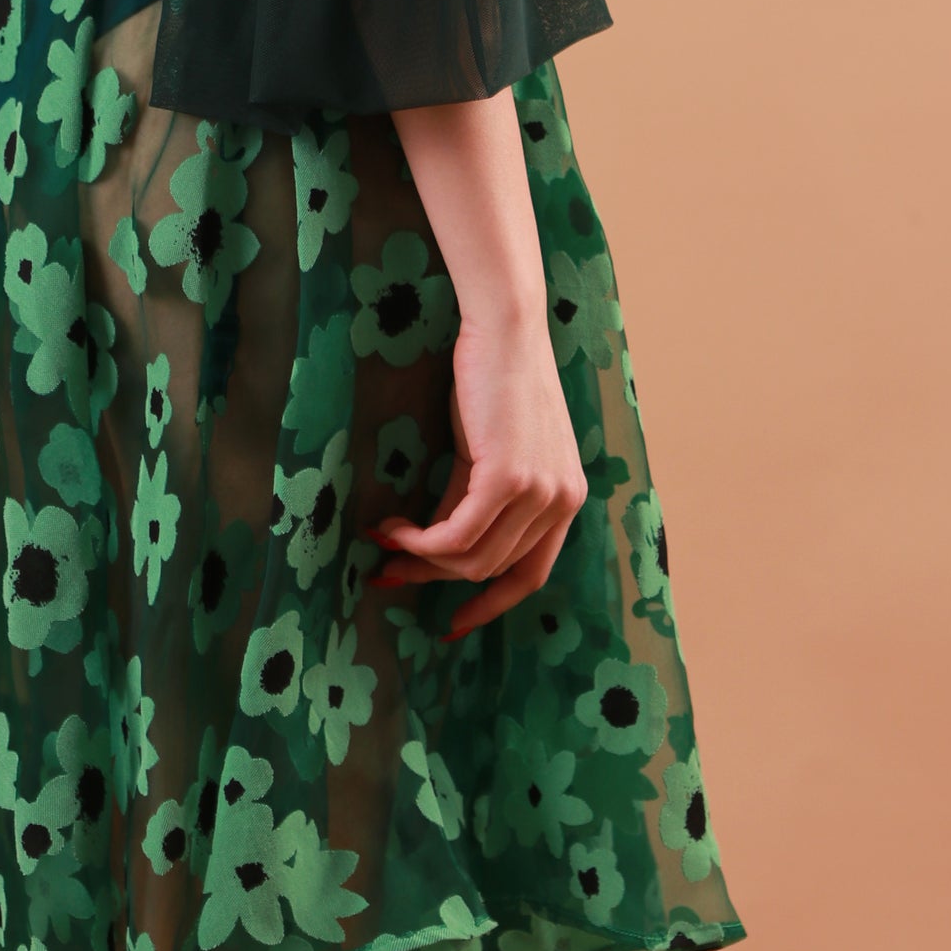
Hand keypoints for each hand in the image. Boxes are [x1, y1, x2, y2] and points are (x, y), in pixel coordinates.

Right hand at [367, 319, 585, 640]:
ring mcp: (538, 493)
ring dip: (420, 558)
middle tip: (387, 570)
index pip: (531, 576)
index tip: (451, 622)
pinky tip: (392, 527)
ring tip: (384, 542)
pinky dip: (419, 540)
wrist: (504, 327)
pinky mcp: (508, 479)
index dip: (488, 606)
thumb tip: (435, 545)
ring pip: (470, 558)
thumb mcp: (491, 450)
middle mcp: (561, 503)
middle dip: (434, 577)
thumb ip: (476, 499)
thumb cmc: (493, 378)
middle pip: (490, 570)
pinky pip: (456, 536)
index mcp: (566, 499)